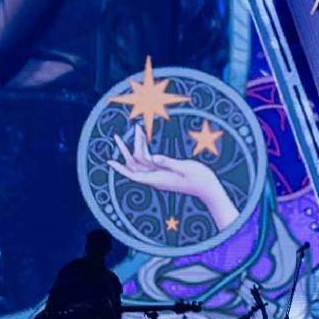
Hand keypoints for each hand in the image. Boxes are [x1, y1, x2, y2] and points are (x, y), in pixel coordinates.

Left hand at [110, 125, 241, 234]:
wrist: (209, 188)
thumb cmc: (199, 178)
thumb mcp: (185, 168)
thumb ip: (169, 163)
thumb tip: (154, 158)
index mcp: (159, 178)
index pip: (133, 174)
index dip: (120, 168)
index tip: (109, 161)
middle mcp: (157, 177)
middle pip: (135, 165)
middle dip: (125, 151)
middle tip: (117, 137)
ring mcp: (161, 175)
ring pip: (143, 162)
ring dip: (137, 147)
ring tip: (135, 130)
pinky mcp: (166, 172)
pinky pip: (151, 161)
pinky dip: (146, 151)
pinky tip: (144, 142)